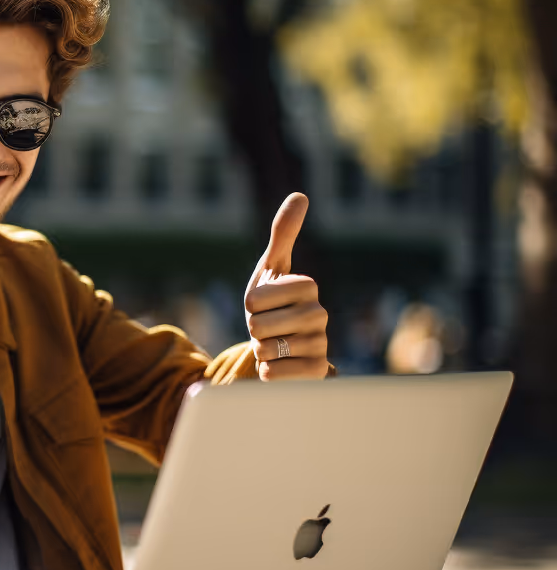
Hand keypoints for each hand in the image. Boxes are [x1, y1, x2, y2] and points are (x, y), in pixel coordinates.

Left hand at [244, 193, 328, 380]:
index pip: (254, 298)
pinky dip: (267, 373)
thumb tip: (301, 195)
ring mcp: (321, 345)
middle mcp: (320, 314)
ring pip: (265, 349)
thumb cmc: (271, 306)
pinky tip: (279, 367)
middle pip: (257, 324)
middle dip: (253, 330)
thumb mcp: (270, 271)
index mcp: (308, 286)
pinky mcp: (316, 374)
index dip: (249, 305)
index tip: (263, 305)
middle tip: (267, 330)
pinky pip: (275, 373)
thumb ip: (283, 235)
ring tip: (274, 346)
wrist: (282, 350)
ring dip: (260, 351)